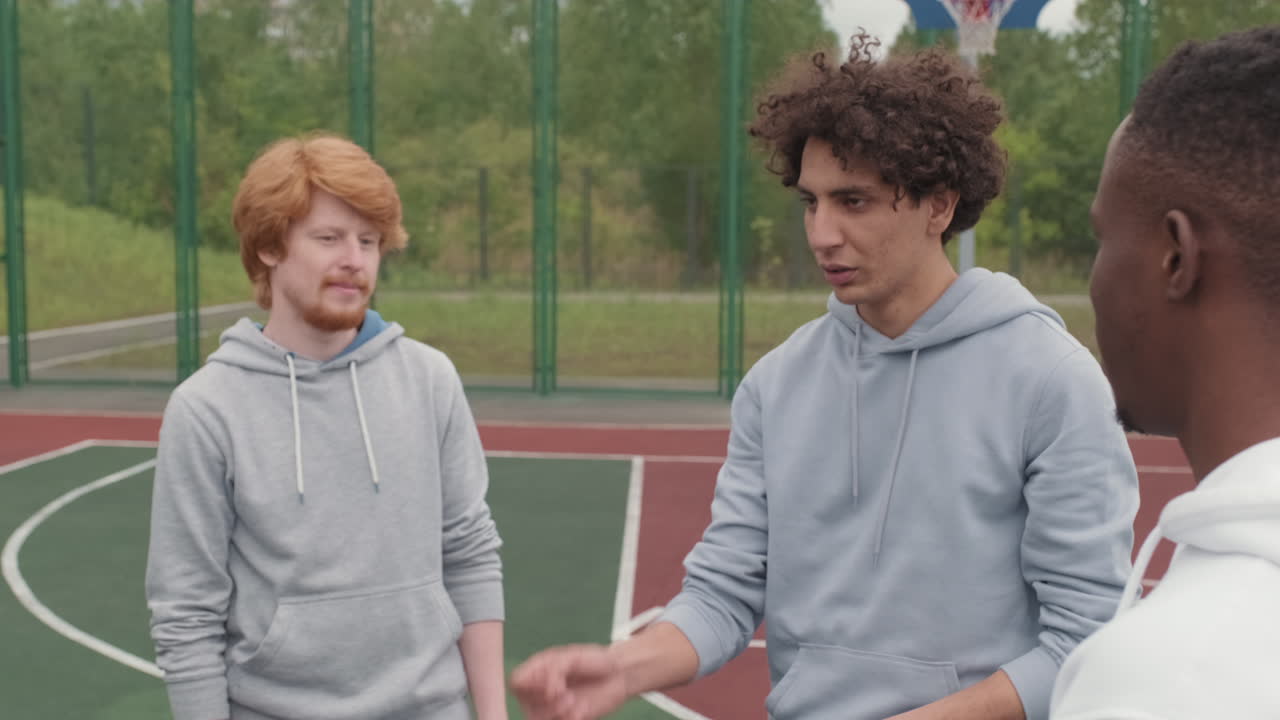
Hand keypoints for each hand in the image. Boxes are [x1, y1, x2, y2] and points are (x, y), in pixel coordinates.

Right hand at [511, 644, 627, 719]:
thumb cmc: (595, 660)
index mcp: (538, 669)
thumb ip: (555, 670)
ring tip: (575, 703)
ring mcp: (550, 707)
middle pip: (524, 703)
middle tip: (566, 694)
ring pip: (536, 718)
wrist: (620, 676)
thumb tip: (548, 690)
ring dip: (555, 713)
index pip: (516, 681)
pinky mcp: (564, 719)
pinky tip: (582, 711)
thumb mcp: (573, 657)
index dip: (528, 685)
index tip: (551, 683)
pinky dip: (568, 719)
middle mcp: (540, 689)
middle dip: (545, 701)